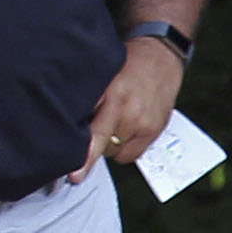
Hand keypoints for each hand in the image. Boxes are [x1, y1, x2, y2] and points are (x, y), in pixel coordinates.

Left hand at [86, 34, 183, 172]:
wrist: (161, 56)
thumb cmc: (127, 64)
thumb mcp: (102, 75)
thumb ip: (90, 101)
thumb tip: (70, 127)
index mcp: (114, 95)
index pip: (95, 133)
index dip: (84, 157)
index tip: (74, 176)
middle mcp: (130, 112)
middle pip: (104, 146)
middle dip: (95, 141)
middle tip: (96, 124)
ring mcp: (144, 123)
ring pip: (116, 152)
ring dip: (111, 143)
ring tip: (115, 122)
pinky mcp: (155, 130)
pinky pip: (132, 154)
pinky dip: (126, 147)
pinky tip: (127, 128)